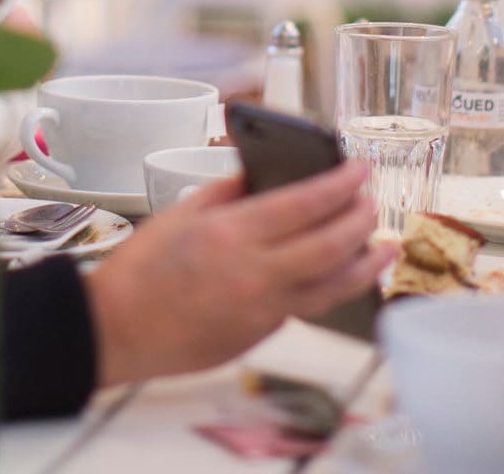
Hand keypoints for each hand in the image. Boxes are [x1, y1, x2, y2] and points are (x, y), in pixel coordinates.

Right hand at [81, 159, 393, 385]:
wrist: (118, 330)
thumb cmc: (140, 271)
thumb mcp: (181, 213)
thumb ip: (229, 191)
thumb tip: (264, 175)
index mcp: (232, 234)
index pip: (305, 203)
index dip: (341, 184)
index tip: (361, 168)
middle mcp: (255, 273)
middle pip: (330, 245)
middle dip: (360, 219)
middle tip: (373, 202)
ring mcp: (263, 310)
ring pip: (332, 286)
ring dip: (366, 265)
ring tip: (386, 247)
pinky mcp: (261, 335)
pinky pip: (307, 307)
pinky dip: (331, 288)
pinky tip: (342, 275)